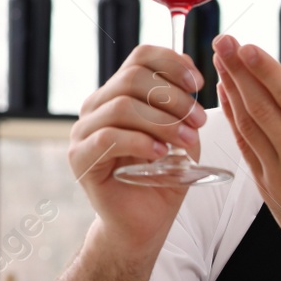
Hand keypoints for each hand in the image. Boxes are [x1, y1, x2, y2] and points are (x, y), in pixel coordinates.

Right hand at [69, 45, 207, 255]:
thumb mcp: (184, 137)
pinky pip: (108, 137)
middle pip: (132, 78)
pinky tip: (162, 153)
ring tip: (188, 140)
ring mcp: (84, 132)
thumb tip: (191, 74)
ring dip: (162, 121)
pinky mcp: (80, 158)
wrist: (145, 222)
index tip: (198, 82)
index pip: (140, 58)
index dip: (171, 63)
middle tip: (200, 120)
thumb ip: (185, 108)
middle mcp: (98, 107)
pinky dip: (140, 141)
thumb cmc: (164, 178)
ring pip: (121, 106)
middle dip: (173, 97)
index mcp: (121, 94)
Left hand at [212, 35, 280, 280]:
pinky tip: (228, 100)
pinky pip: (246, 150)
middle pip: (263, 108)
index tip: (248, 46)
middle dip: (239, 70)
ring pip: (249, 127)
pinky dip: (234, 122)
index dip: (268, 71)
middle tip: (222, 39)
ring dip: (232, 91)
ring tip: (219, 60)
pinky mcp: (269, 192)